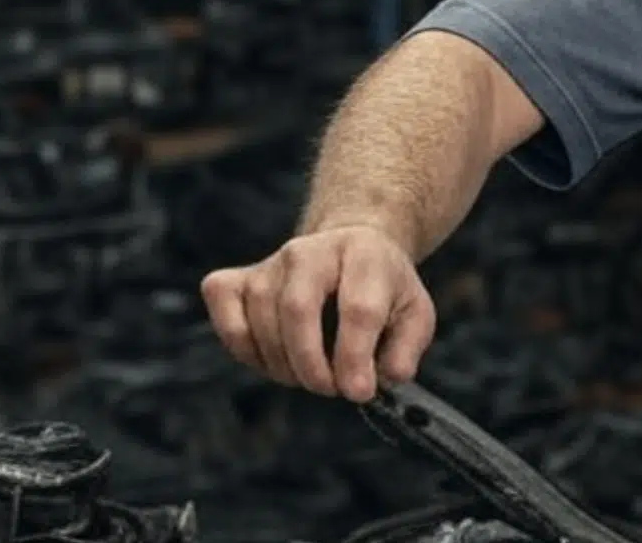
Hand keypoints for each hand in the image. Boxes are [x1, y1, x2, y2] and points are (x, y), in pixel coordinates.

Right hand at [200, 225, 435, 401]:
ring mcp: (269, 262)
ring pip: (261, 320)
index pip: (357, 307)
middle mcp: (311, 250)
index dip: (355, 357)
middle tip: (330, 390)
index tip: (360, 392)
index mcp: (364, 253)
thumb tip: (388, 376)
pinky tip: (274, 360)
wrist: (349, 252)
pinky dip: (245, 352)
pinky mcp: (236, 279)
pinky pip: (227, 319)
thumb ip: (407, 348)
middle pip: (298, 308)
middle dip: (312, 365)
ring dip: (284, 366)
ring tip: (312, 375)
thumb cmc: (383, 291)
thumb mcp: (414, 314)